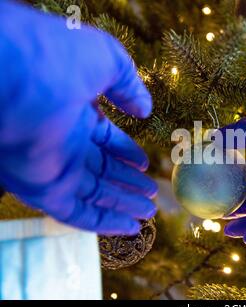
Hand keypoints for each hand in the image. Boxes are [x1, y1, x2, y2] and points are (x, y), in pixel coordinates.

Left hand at [0, 1, 156, 234]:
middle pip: (101, 169)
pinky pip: (77, 213)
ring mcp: (53, 166)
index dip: (126, 152)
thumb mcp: (105, 59)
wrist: (13, 75)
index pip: (103, 139)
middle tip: (150, 194)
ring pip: (93, 194)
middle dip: (127, 183)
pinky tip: (129, 228)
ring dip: (122, 205)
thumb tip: (144, 109)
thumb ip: (128, 84)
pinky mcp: (44, 189)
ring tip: (148, 213)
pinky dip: (104, 223)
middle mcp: (63, 141)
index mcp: (73, 111)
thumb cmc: (56, 58)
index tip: (145, 163)